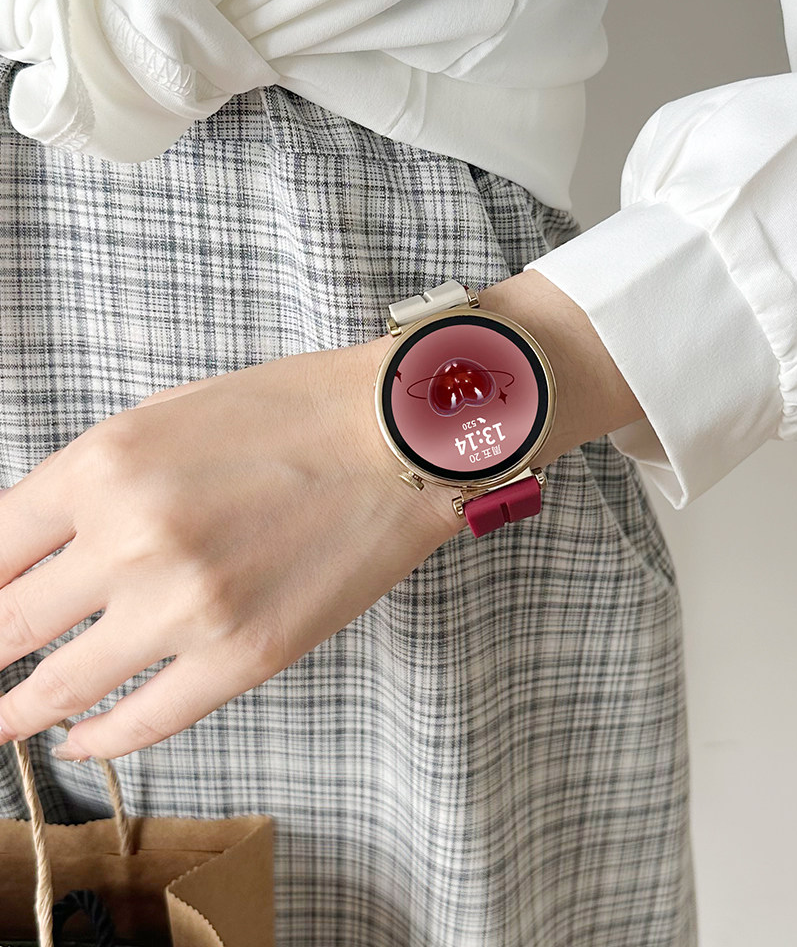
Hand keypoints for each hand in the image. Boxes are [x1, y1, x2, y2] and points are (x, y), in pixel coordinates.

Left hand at [0, 335, 461, 760]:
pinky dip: (98, 741)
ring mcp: (187, 607)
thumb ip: (86, 484)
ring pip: (58, 690)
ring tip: (1, 720)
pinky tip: (80, 740)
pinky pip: (143, 722)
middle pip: (4, 627)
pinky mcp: (243, 656)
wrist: (399, 435)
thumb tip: (26, 552)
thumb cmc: (290, 411)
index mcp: (103, 466)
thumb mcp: (163, 418)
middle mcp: (131, 539)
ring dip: (15, 712)